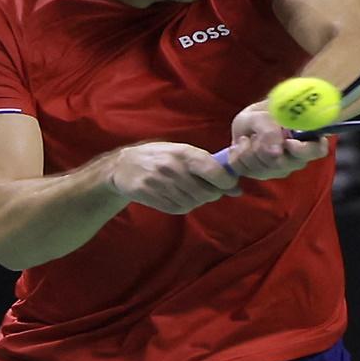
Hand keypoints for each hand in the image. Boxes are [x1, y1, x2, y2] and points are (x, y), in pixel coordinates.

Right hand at [108, 142, 240, 213]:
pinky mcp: (150, 196)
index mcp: (183, 152)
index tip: (232, 185)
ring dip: (197, 200)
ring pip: (193, 202)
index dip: (227, 181)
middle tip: (208, 189)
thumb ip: (207, 165)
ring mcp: (160, 182)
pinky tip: (178, 196)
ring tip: (189, 191)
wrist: (124, 166)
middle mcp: (172, 167)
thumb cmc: (159, 156)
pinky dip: (184, 206)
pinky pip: (178, 208)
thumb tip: (235, 186)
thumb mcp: (181, 151)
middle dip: (212, 193)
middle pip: (206, 192)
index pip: (213, 169)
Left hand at [225, 102, 329, 179]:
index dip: (304, 150)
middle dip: (263, 147)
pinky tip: (241, 145)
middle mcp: (296, 157)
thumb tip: (277, 152)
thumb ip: (270, 130)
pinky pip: (246, 171)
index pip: (318, 150)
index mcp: (305, 137)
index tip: (288, 142)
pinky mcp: (261, 174)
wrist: (247, 121)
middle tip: (256, 133)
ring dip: (248, 149)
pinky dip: (238, 155)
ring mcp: (280, 168)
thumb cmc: (262, 113)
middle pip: (284, 164)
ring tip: (249, 136)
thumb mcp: (262, 114)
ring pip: (263, 169)